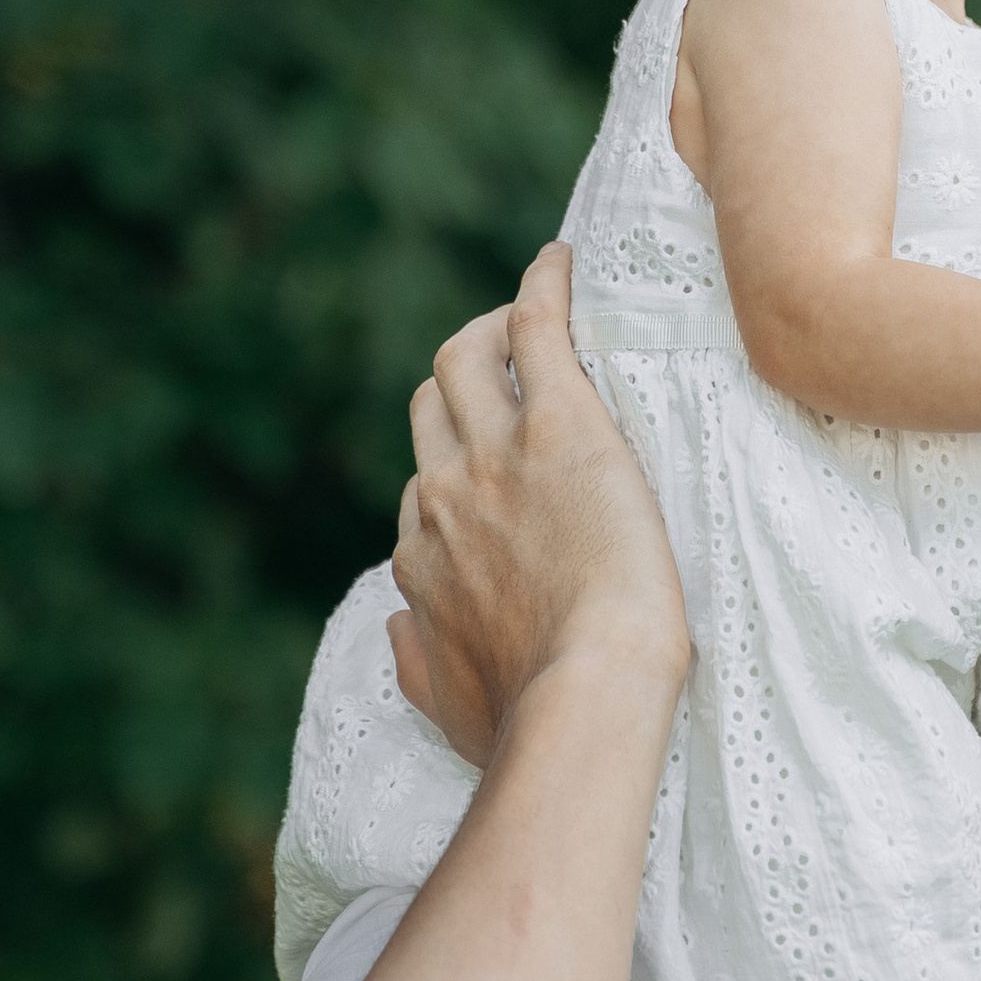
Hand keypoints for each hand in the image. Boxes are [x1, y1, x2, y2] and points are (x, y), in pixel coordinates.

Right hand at [388, 242, 689, 765]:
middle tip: (508, 371)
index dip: (456, 473)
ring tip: (530, 312)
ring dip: (493, 327)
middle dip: (461, 383)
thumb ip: (417, 661)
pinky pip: (537, 330)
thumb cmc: (530, 718)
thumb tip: (396, 625)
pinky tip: (561, 262)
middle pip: (432, 406)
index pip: (423, 490)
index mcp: (420, 557)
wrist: (584, 695)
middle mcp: (443, 494)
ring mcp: (496, 455)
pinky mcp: (560, 426)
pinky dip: (543, 287)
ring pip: (467, 357)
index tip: (495, 472)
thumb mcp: (449, 705)